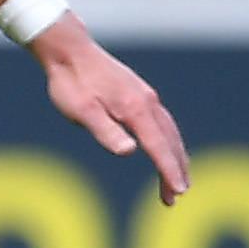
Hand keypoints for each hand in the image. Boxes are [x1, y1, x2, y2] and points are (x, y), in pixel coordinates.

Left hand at [34, 19, 189, 204]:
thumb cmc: (71, 83)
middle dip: (175, 169)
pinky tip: (165, 149)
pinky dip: (169, 140)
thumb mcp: (81, 111)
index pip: (158, 146)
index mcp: (135, 109)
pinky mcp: (141, 94)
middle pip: (170, 141)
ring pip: (170, 132)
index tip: (179, 191)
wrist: (69, 51)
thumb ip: (105, 131)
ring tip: (177, 180)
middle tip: (176, 196)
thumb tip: (130, 151)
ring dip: (175, 156)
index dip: (169, 171)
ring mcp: (146, 96)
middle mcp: (147, 102)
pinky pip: (163, 122)